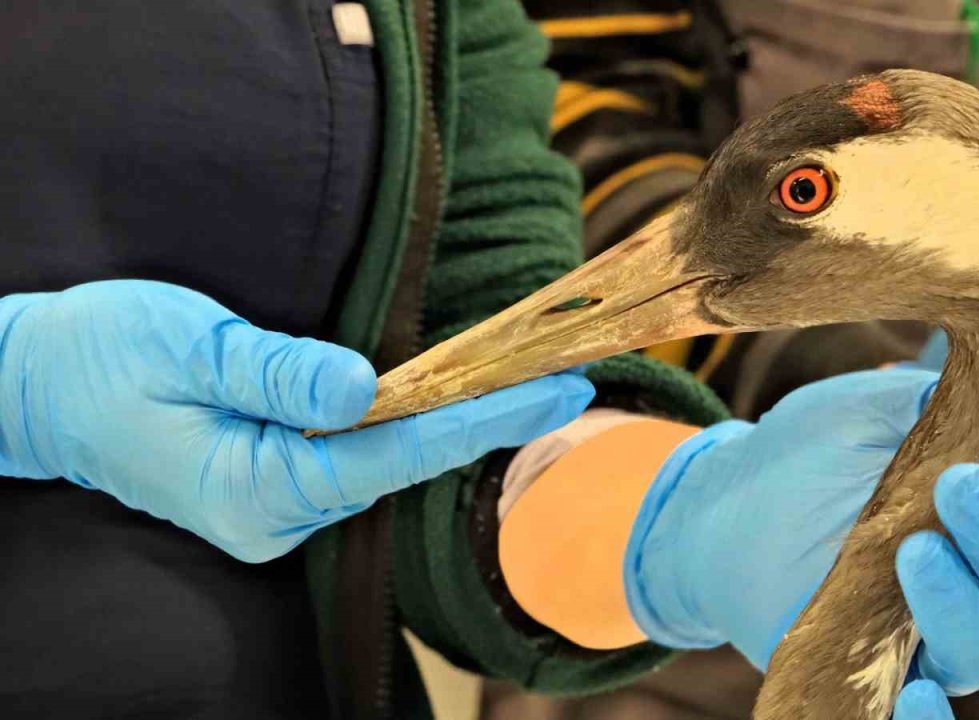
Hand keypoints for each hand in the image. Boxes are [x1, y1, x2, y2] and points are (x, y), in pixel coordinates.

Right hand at [0, 280, 592, 560]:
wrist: (36, 387)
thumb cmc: (100, 358)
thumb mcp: (186, 346)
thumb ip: (278, 372)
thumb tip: (366, 388)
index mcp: (256, 487)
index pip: (398, 452)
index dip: (484, 419)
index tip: (556, 389)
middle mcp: (277, 516)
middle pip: (405, 463)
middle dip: (489, 421)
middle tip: (570, 376)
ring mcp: (275, 510)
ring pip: (386, 464)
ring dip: (456, 423)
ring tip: (531, 383)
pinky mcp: (273, 489)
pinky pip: (357, 459)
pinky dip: (411, 427)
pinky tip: (453, 399)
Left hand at [622, 369, 978, 716]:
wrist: (722, 506)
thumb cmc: (809, 452)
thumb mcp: (870, 414)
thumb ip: (946, 403)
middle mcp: (978, 584)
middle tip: (960, 483)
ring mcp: (929, 636)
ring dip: (962, 602)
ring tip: (916, 549)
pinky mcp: (877, 678)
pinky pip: (922, 715)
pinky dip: (928, 718)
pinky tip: (917, 696)